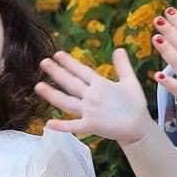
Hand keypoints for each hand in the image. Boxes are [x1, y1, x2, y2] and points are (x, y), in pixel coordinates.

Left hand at [35, 48, 152, 143]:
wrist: (138, 128)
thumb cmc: (135, 105)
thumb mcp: (131, 82)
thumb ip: (123, 65)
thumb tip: (119, 49)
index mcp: (101, 85)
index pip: (81, 70)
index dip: (68, 62)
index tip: (57, 54)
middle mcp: (92, 96)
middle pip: (70, 83)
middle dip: (56, 72)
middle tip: (43, 62)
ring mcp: (90, 112)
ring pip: (66, 102)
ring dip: (52, 94)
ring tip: (38, 87)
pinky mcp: (90, 126)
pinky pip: (73, 126)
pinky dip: (61, 126)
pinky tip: (49, 123)